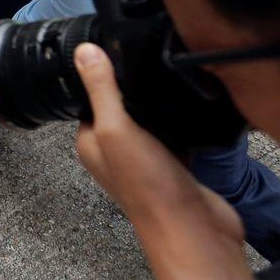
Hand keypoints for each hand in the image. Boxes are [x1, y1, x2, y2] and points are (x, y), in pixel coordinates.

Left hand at [74, 43, 251, 279]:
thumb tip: (84, 52)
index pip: (88, 98)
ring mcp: (146, 160)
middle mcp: (116, 151)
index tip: (114, 48)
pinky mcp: (175, 165)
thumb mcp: (117, 129)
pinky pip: (175, 134)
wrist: (195, 231)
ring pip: (149, 120)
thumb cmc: (148, 187)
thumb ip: (101, 90)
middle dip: (133, 86)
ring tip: (168, 77)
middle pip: (122, 107)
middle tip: (147, 59)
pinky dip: (182, 121)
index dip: (99, 74)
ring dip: (158, 104)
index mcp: (92, 142)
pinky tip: (191, 103)